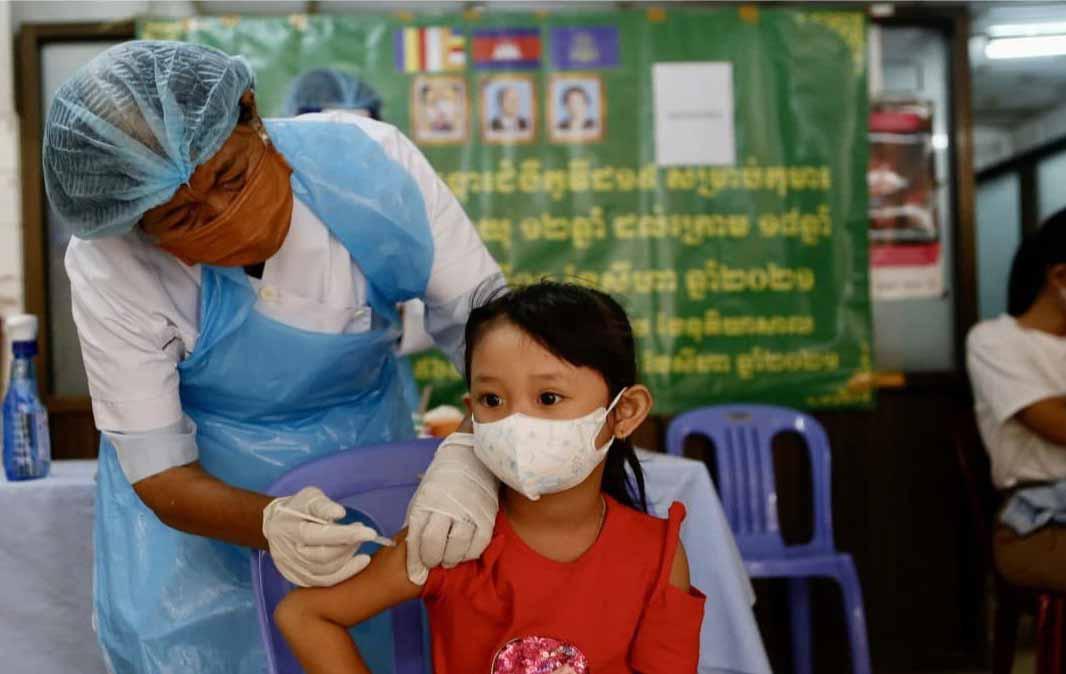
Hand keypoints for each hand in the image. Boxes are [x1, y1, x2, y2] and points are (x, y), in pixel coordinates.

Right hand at [263, 486, 381, 586]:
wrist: (274, 527)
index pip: (319, 535)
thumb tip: (339, 513)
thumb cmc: (296, 508)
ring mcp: (294, 569)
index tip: (370, 532)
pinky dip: (345, 573)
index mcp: (291, 530)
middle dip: (349, 546)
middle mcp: (291, 553)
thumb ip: (323, 506)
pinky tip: (359, 562)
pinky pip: (325, 582)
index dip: (346, 535)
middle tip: (364, 533)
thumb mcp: (308, 497)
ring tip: (358, 542)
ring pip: (327, 571)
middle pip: (324, 556)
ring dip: (349, 558)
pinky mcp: (300, 579)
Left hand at [405, 432, 498, 583]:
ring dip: (452, 559)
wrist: (468, 455)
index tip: (416, 571)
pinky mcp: (487, 513)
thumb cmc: (441, 482)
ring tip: (449, 560)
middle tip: (433, 563)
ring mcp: (467, 509)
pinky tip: (465, 552)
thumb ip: (419, 523)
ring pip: (458, 546)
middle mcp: (445, 505)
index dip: (415, 559)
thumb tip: (414, 553)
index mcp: (425, 501)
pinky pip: (479, 542)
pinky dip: (471, 553)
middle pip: (434, 543)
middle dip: (432, 560)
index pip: (416, 537)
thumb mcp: (423, 497)